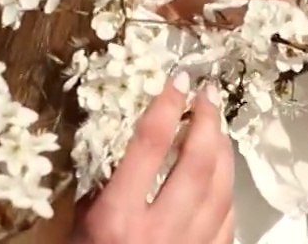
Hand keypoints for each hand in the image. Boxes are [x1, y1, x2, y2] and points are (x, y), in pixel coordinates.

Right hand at [71, 73, 233, 243]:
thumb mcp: (80, 225)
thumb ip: (104, 185)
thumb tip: (129, 137)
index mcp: (118, 219)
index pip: (148, 146)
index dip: (166, 105)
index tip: (178, 79)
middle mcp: (159, 232)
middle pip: (197, 162)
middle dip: (207, 121)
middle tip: (207, 95)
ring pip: (222, 187)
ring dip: (223, 151)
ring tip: (217, 127)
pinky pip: (227, 218)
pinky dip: (225, 190)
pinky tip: (219, 175)